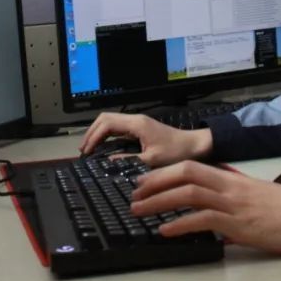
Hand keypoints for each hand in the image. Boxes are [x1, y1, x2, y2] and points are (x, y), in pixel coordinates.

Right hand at [79, 113, 211, 167]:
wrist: (196, 146)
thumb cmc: (177, 152)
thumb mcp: (151, 161)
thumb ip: (128, 160)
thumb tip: (108, 162)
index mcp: (137, 124)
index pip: (106, 123)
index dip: (93, 136)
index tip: (87, 151)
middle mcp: (136, 120)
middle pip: (105, 119)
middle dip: (92, 132)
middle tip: (84, 149)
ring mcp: (138, 123)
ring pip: (110, 122)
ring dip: (98, 133)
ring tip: (90, 148)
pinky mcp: (141, 129)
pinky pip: (118, 127)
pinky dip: (107, 135)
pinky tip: (104, 147)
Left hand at [130, 160, 280, 255]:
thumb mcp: (252, 196)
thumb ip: (228, 197)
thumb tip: (206, 211)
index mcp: (231, 178)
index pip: (190, 166)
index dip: (163, 173)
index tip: (143, 182)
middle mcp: (229, 186)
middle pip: (184, 173)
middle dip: (154, 182)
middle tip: (133, 194)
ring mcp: (234, 204)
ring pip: (189, 193)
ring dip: (159, 201)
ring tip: (139, 211)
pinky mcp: (240, 224)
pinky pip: (204, 219)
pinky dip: (181, 224)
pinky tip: (165, 230)